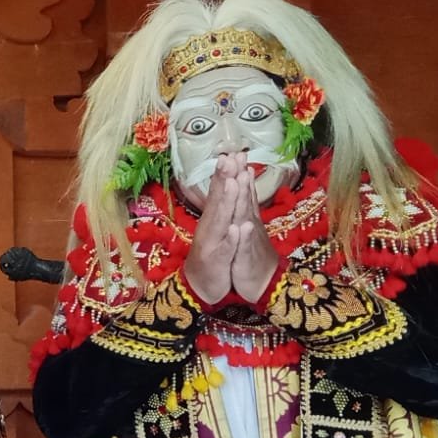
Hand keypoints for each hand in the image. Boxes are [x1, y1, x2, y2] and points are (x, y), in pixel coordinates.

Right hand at [183, 152, 239, 304]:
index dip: (224, 173)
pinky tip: (236, 229)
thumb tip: (227, 182)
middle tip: (229, 158)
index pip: (219, 192)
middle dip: (224, 179)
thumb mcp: (218, 228)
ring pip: (221, 221)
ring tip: (232, 183)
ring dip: (226, 202)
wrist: (202, 285)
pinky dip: (230, 240)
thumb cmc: (213, 255)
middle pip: (218, 200)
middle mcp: (210, 227)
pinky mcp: (217, 262)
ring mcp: (213, 244)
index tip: (231, 153)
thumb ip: (221, 206)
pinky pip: (225, 250)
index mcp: (213, 219)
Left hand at [226, 165, 278, 303]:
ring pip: (246, 217)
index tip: (234, 152)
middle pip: (245, 198)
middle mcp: (249, 225)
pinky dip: (243, 236)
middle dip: (240, 177)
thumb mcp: (247, 230)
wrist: (264, 284)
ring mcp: (250, 241)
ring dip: (244, 199)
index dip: (237, 173)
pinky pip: (245, 247)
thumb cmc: (252, 256)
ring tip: (241, 178)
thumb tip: (245, 186)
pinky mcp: (248, 259)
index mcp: (246, 218)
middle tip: (238, 154)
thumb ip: (247, 208)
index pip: (242, 193)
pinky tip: (242, 226)